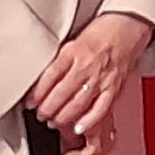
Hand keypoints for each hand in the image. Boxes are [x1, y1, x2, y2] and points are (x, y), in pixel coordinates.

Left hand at [27, 12, 152, 154]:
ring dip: (62, 117)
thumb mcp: (71, 42)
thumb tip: (40, 84)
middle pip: (61, 93)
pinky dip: (88, 121)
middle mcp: (85, 65)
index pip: (49, 77)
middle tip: (41, 115)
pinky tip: (78, 128)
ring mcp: (100, 78)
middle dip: (47, 109)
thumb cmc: (98, 34)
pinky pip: (100, 109)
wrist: (126, 27)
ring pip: (77, 104)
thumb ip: (58, 63)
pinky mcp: (113, 88)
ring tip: (54, 122)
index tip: (29, 103)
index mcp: (71, 52)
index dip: (36, 94)